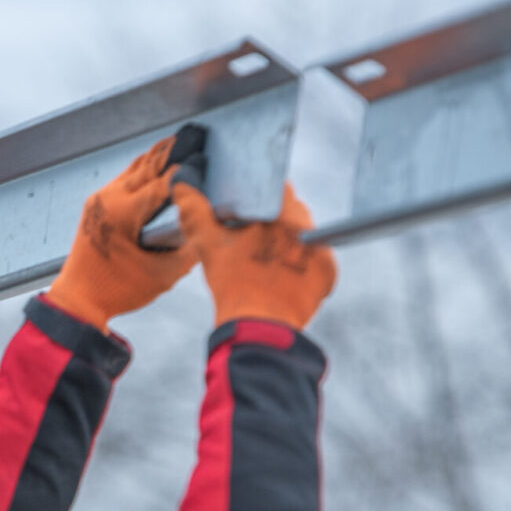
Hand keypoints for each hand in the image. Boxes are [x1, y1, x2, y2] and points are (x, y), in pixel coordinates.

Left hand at [46, 124, 207, 330]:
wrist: (79, 299)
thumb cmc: (116, 290)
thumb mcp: (163, 275)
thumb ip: (189, 249)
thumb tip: (207, 227)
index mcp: (124, 213)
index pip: (163, 182)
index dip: (187, 171)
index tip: (206, 159)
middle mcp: (109, 199)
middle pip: (148, 166)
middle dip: (173, 151)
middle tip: (195, 135)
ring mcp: (100, 199)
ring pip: (134, 168)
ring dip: (156, 156)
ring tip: (178, 142)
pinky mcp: (96, 205)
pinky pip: (124, 179)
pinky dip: (142, 170)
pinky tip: (156, 165)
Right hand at [172, 181, 335, 329]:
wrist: (259, 325)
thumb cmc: (232, 282)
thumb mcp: (208, 244)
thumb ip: (195, 211)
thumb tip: (181, 185)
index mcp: (278, 211)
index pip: (278, 188)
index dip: (262, 198)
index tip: (251, 212)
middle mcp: (306, 226)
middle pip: (294, 212)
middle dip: (278, 220)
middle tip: (256, 240)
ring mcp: (321, 250)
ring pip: (306, 235)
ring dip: (291, 242)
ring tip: (269, 261)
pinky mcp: (328, 273)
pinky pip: (317, 261)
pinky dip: (304, 267)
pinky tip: (284, 279)